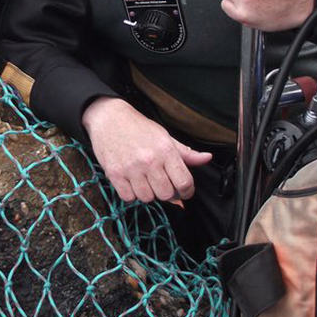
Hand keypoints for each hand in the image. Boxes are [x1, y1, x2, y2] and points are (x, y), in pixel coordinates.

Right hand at [82, 97, 211, 203]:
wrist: (108, 118)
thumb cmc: (138, 128)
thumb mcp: (165, 136)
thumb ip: (186, 153)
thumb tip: (208, 158)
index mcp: (165, 150)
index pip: (184, 182)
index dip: (187, 192)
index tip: (184, 192)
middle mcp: (149, 160)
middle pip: (166, 194)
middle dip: (167, 194)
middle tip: (163, 186)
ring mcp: (131, 168)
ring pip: (147, 198)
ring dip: (148, 193)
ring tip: (145, 182)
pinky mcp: (115, 174)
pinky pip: (128, 197)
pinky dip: (131, 194)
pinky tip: (132, 182)